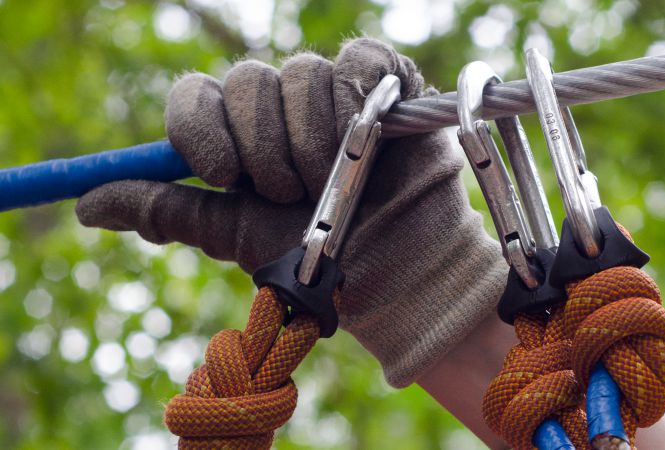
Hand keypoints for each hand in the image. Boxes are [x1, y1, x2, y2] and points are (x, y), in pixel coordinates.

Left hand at [75, 38, 507, 387]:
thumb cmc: (314, 258)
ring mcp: (330, 90)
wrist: (392, 269)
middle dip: (264, 147)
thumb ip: (167, 210)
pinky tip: (372, 134)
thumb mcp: (232, 235)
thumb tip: (86, 207)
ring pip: (301, 74)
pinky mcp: (384, 81)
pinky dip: (362, 95)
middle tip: (290, 192)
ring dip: (316, 140)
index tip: (221, 174)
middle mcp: (278, 107)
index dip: (200, 129)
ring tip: (341, 182)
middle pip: (245, 82)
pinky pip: (358, 59)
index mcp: (237, 137)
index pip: (194, 97)